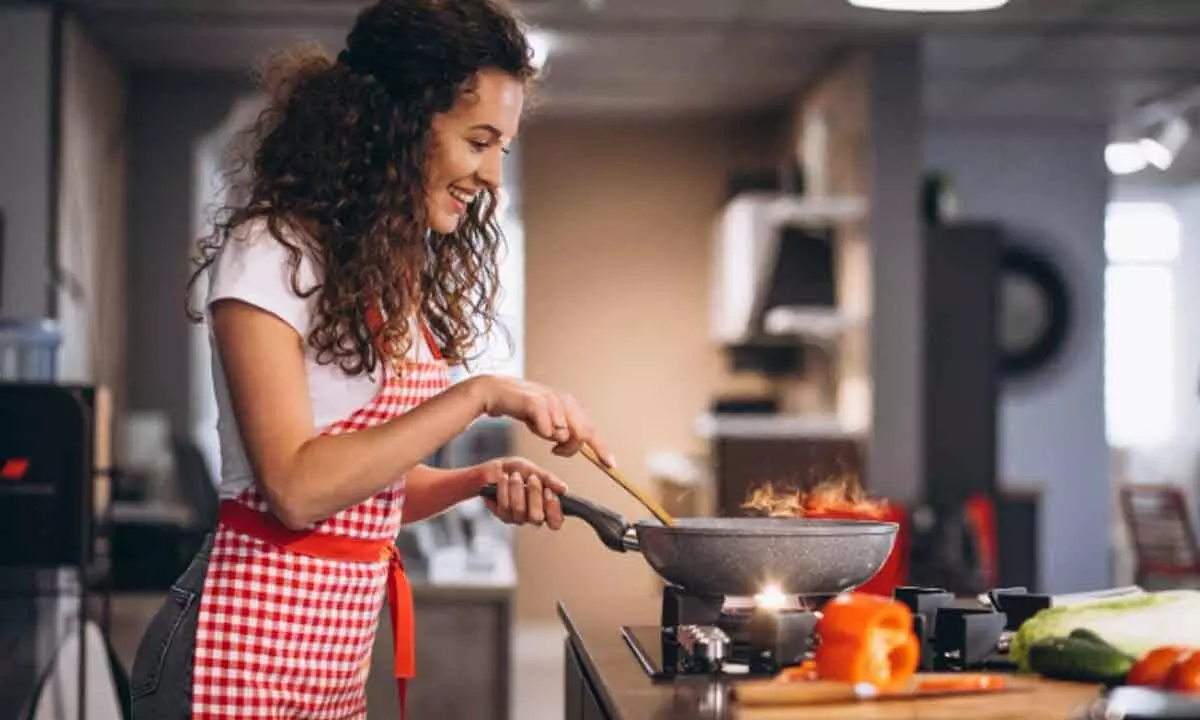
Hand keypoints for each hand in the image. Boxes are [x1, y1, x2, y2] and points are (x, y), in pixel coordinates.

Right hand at [469, 375, 614, 464]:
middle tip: (555, 449)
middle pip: (581, 435)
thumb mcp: (547, 422)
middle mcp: (564, 401)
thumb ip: (562, 432)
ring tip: (536, 426)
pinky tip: (530, 423)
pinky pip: (547, 429)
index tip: (610, 464)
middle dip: (569, 448)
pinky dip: (540, 431)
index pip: (590, 430)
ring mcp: (552, 400)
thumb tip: (573, 446)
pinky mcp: (537, 402)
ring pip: (562, 434)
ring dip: (548, 437)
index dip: (601, 448)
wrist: (497, 391)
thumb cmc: (523, 408)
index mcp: (570, 405)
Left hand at [476, 457, 567, 528]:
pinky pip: (504, 506)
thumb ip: (549, 480)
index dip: (553, 511)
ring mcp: (516, 517)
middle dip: (535, 495)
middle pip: (537, 518)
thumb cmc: (516, 471)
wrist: (494, 469)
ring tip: (515, 476)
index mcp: (545, 507)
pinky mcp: (501, 515)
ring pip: (519, 511)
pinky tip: (504, 479)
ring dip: (517, 489)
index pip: (555, 522)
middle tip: (532, 479)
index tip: (549, 493)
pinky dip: (504, 489)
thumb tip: (563, 489)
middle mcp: (531, 516)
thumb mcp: (535, 470)